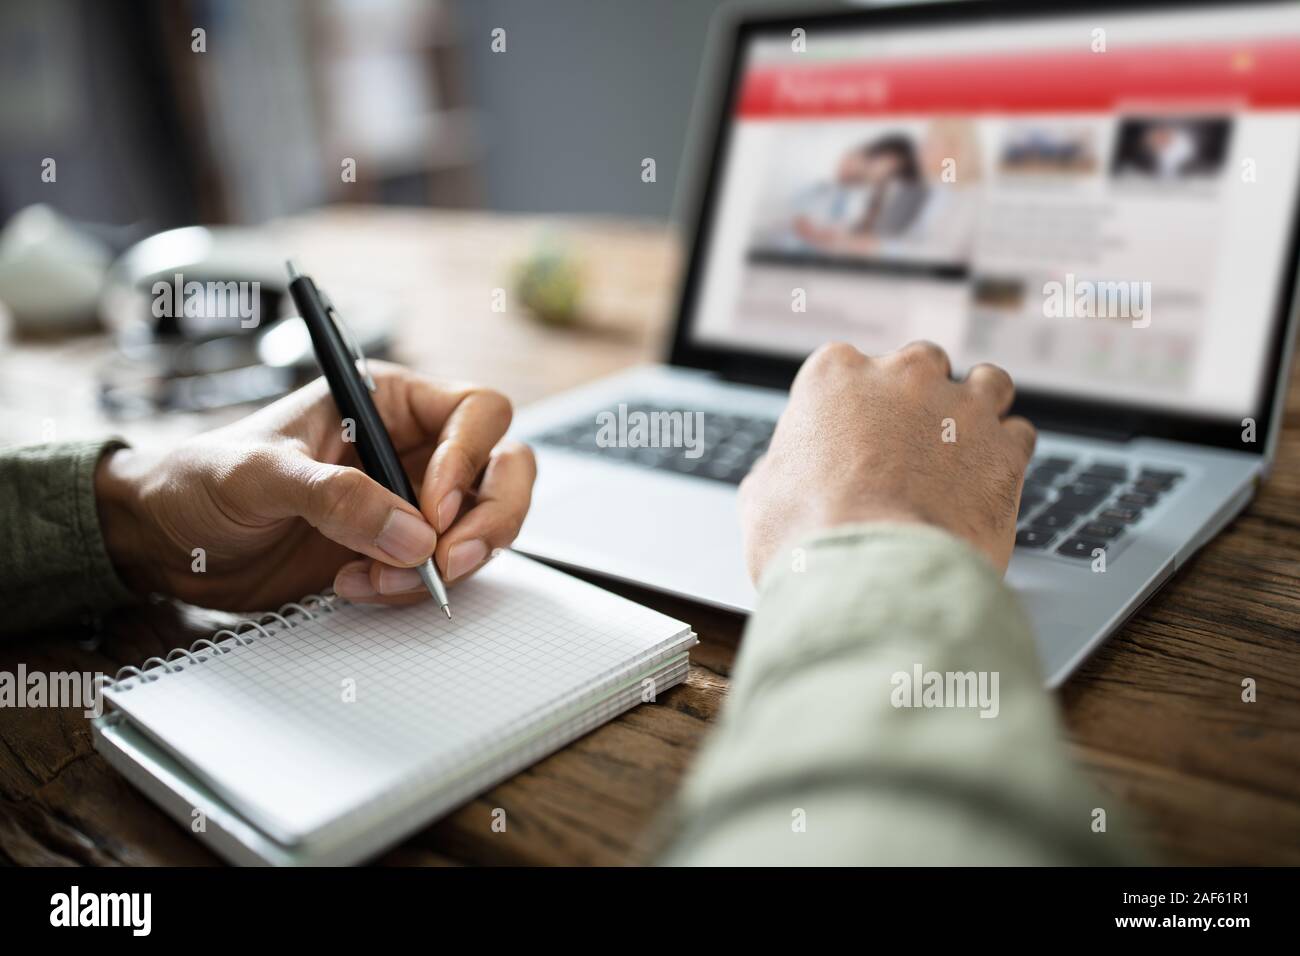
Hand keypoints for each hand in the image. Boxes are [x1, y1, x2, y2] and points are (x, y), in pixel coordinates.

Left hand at [96, 361, 535, 610]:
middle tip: (449, 560)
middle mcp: (415, 447)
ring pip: (485, 525)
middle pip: (504, 469)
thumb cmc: (205, 479)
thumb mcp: (261, 474)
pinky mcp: (402, 550)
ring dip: (450, 562)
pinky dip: (414, 588)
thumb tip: (412, 535)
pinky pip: (444, 569)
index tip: (434, 509)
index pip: (477, 412)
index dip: (470, 458)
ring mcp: (414, 502)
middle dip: (489, 519)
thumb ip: (336, 498)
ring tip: (382, 579)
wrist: (171, 543)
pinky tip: (358, 586)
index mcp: (390, 400)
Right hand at [738, 341, 1035, 580]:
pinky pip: (1018, 434)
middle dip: (919, 399)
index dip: (853, 405)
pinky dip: (1009, 455)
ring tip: (966, 449)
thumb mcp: (761, 501)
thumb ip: (777, 471)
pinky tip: (991, 482)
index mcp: (834, 376)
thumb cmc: (807, 538)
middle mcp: (902, 375)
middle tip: (910, 446)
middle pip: (921, 364)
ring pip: (986, 382)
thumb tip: (778, 475)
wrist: (874, 576)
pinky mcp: (1005, 448)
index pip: (847, 367)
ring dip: (978, 410)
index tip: (854, 436)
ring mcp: (960, 406)